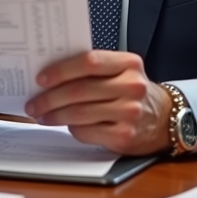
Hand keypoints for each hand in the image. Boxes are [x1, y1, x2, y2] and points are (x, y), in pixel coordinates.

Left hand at [24, 50, 171, 156]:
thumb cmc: (131, 91)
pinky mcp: (125, 136)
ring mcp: (130, 112)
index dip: (61, 70)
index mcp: (128, 63)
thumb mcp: (121, 72)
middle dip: (50, 97)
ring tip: (41, 115)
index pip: (89, 62)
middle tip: (33, 103)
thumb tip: (50, 74)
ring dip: (55, 115)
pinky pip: (87, 132)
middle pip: (80, 90)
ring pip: (80, 113)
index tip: (41, 78)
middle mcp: (132, 87)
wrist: (163, 119)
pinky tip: (64, 125)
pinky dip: (72, 129)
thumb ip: (94, 69)